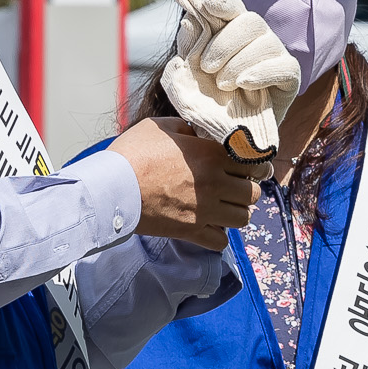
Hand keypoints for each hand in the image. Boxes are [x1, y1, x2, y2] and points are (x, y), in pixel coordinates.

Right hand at [114, 116, 267, 249]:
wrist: (111, 187)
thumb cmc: (133, 153)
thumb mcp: (162, 127)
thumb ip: (189, 129)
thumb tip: (199, 135)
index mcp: (211, 155)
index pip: (255, 164)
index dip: (257, 166)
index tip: (252, 168)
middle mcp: (214, 184)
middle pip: (253, 193)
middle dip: (247, 189)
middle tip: (236, 187)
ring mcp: (204, 210)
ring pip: (242, 218)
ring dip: (237, 212)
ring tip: (225, 207)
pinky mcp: (190, 231)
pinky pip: (220, 241)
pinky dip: (219, 236)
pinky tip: (210, 226)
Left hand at [155, 0, 300, 161]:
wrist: (230, 137)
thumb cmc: (209, 103)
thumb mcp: (188, 76)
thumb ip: (187, 48)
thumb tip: (186, 20)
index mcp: (228, 30)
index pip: (226, 3)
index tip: (206, 2)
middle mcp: (254, 36)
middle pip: (247, 19)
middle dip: (224, 42)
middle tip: (208, 68)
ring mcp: (274, 53)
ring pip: (262, 40)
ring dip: (238, 62)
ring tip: (224, 84)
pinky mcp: (289, 75)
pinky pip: (281, 64)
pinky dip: (260, 71)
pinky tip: (244, 82)